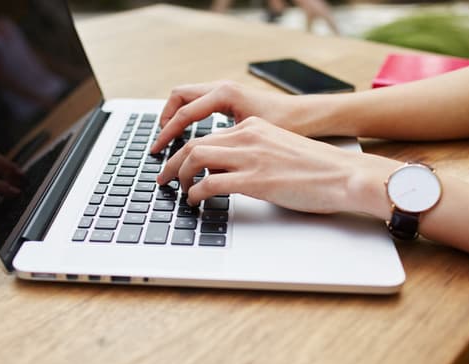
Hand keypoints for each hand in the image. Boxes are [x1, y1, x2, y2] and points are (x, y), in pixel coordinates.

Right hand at [151, 80, 305, 152]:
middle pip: (179, 97)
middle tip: (159, 143)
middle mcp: (223, 88)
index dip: (167, 135)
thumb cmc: (290, 125)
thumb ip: (225, 150)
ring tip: (170, 140)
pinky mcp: (231, 98)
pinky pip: (200, 102)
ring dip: (176, 117)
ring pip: (188, 98)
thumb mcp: (253, 139)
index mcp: (225, 94)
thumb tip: (202, 171)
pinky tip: (191, 135)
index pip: (184, 113)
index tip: (157, 151)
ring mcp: (226, 90)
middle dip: (165, 120)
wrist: (311, 115)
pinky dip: (189, 116)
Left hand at [157, 116, 399, 216]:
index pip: (208, 134)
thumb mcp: (280, 149)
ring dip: (179, 176)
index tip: (176, 163)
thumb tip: (231, 172)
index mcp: (254, 127)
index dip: (185, 150)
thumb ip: (255, 154)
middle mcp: (248, 136)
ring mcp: (251, 157)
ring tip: (176, 190)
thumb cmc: (319, 169)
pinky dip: (195, 193)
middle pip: (194, 143)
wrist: (345, 175)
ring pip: (196, 158)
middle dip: (172, 162)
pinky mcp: (255, 180)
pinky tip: (195, 201)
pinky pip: (210, 183)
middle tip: (163, 177)